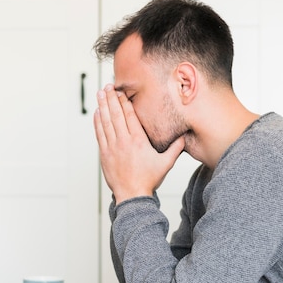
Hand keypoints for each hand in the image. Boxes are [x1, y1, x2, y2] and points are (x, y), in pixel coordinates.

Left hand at [93, 84, 184, 203]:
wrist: (132, 195)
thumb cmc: (148, 180)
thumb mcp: (166, 163)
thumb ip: (176, 148)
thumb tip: (185, 136)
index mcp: (138, 141)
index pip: (130, 115)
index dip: (124, 101)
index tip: (121, 91)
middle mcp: (124, 141)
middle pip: (116, 115)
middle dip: (111, 98)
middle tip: (108, 86)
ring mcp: (112, 147)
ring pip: (105, 122)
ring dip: (102, 106)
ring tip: (100, 94)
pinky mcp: (104, 154)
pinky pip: (99, 134)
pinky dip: (97, 122)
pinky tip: (97, 113)